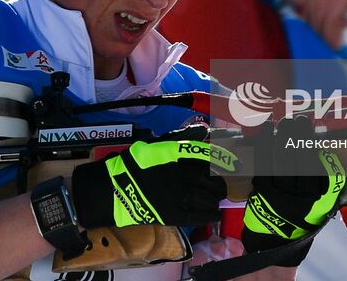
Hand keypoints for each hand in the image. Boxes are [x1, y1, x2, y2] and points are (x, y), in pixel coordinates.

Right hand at [71, 137, 236, 227]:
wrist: (112, 189)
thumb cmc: (131, 163)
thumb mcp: (154, 143)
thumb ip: (179, 137)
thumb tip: (204, 130)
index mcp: (174, 155)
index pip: (206, 155)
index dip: (222, 158)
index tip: (234, 160)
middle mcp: (177, 174)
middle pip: (209, 178)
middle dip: (221, 180)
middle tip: (226, 181)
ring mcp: (175, 195)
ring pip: (205, 196)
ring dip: (216, 197)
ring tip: (219, 196)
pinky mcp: (170, 213)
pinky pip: (195, 215)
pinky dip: (208, 214)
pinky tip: (216, 213)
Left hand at [241, 117, 345, 264]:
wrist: (276, 244)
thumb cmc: (302, 222)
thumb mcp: (323, 208)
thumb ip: (328, 185)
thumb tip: (330, 158)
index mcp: (318, 197)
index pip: (316, 165)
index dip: (313, 145)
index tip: (313, 130)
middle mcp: (301, 194)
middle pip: (299, 158)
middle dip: (298, 136)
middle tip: (298, 119)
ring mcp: (280, 192)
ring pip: (282, 159)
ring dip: (283, 137)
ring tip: (285, 122)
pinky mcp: (263, 190)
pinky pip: (264, 163)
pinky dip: (265, 145)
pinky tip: (267, 130)